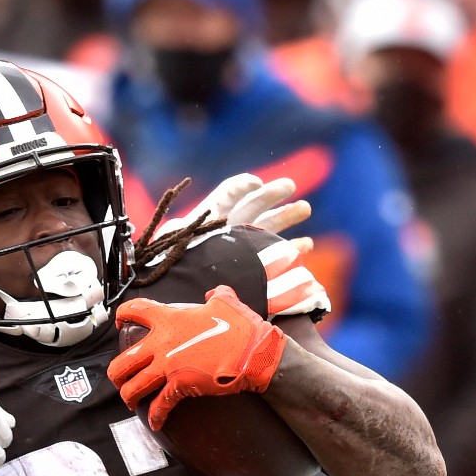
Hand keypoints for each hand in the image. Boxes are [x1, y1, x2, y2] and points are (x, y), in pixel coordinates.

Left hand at [107, 287, 287, 429]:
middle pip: (123, 361)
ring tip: (131, 401)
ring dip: (128, 396)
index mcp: (169, 320)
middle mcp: (162, 344)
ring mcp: (169, 367)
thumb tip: (215, 294)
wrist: (254, 352)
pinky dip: (155, 416)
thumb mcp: (227, 302)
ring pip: (133, 387)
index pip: (134, 311)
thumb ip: (216, 295)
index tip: (119, 322)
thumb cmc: (241, 327)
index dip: (121, 315)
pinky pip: (159, 405)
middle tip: (120, 378)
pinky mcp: (180, 386)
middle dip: (116, 373)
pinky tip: (155, 423)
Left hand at [158, 174, 313, 252]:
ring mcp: (245, 242)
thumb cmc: (170, 265)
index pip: (228, 194)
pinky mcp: (256, 262)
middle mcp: (232, 224)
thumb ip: (174, 233)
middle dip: (272, 194)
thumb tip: (176, 226)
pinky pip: (276, 253)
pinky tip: (305, 245)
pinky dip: (291, 249)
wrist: (180, 291)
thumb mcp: (170, 245)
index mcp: (211, 215)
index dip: (241, 186)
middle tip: (289, 186)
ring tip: (304, 208)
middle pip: (254, 204)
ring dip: (287, 215)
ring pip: (270, 225)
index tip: (255, 184)